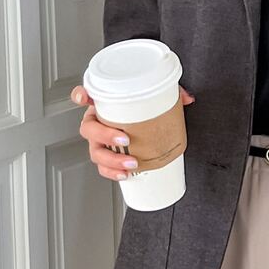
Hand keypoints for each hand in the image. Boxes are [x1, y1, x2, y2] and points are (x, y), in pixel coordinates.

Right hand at [70, 83, 194, 180]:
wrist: (144, 125)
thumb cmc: (142, 108)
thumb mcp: (156, 96)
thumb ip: (170, 93)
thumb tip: (188, 98)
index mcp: (102, 104)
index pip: (84, 95)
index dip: (80, 96)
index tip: (84, 97)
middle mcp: (97, 122)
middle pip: (88, 128)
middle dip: (104, 136)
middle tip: (124, 139)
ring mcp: (99, 141)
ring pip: (95, 152)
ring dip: (111, 160)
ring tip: (131, 163)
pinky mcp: (107, 157)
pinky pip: (103, 168)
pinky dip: (112, 173)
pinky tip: (123, 175)